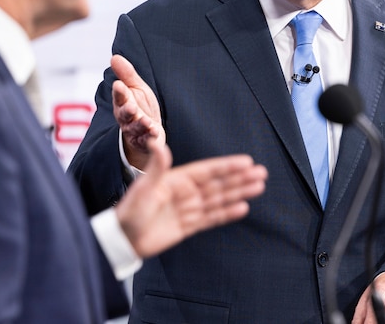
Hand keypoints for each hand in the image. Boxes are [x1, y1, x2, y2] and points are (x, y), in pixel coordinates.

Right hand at [111, 54, 163, 169]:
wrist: (148, 130)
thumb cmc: (141, 106)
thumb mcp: (136, 88)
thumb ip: (126, 74)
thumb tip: (114, 56)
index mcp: (123, 102)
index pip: (120, 96)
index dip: (119, 92)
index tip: (119, 85)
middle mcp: (126, 117)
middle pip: (124, 114)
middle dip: (127, 111)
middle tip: (131, 107)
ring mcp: (134, 131)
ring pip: (135, 129)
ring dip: (140, 125)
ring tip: (146, 122)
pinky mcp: (144, 142)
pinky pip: (146, 141)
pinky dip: (150, 138)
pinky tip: (155, 133)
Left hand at [114, 142, 266, 257]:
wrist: (122, 239)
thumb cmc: (130, 210)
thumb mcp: (144, 187)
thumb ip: (157, 167)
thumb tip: (160, 143)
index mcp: (176, 179)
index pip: (208, 171)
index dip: (227, 166)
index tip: (246, 161)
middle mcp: (185, 192)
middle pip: (218, 184)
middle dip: (239, 178)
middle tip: (262, 173)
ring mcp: (187, 209)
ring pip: (218, 199)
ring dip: (238, 192)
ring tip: (259, 187)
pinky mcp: (187, 226)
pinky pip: (211, 218)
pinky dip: (227, 213)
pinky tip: (242, 208)